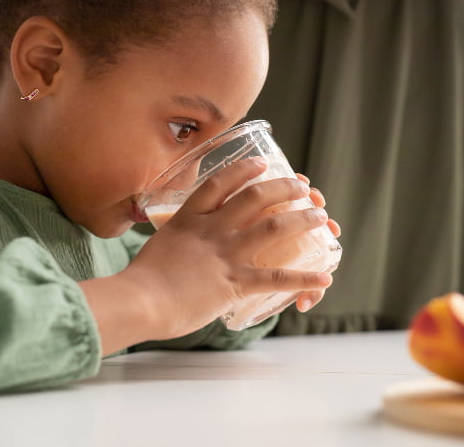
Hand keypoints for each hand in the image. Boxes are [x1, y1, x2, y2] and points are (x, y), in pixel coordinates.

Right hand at [124, 157, 333, 339]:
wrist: (139, 301)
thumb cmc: (141, 281)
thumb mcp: (158, 246)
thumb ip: (177, 242)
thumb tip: (184, 248)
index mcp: (188, 218)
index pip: (220, 183)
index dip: (245, 169)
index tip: (263, 163)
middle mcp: (211, 230)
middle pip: (255, 197)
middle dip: (284, 188)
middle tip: (302, 187)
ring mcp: (225, 254)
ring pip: (274, 227)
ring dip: (303, 220)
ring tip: (321, 218)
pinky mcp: (234, 283)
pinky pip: (277, 278)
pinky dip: (304, 277)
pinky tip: (324, 276)